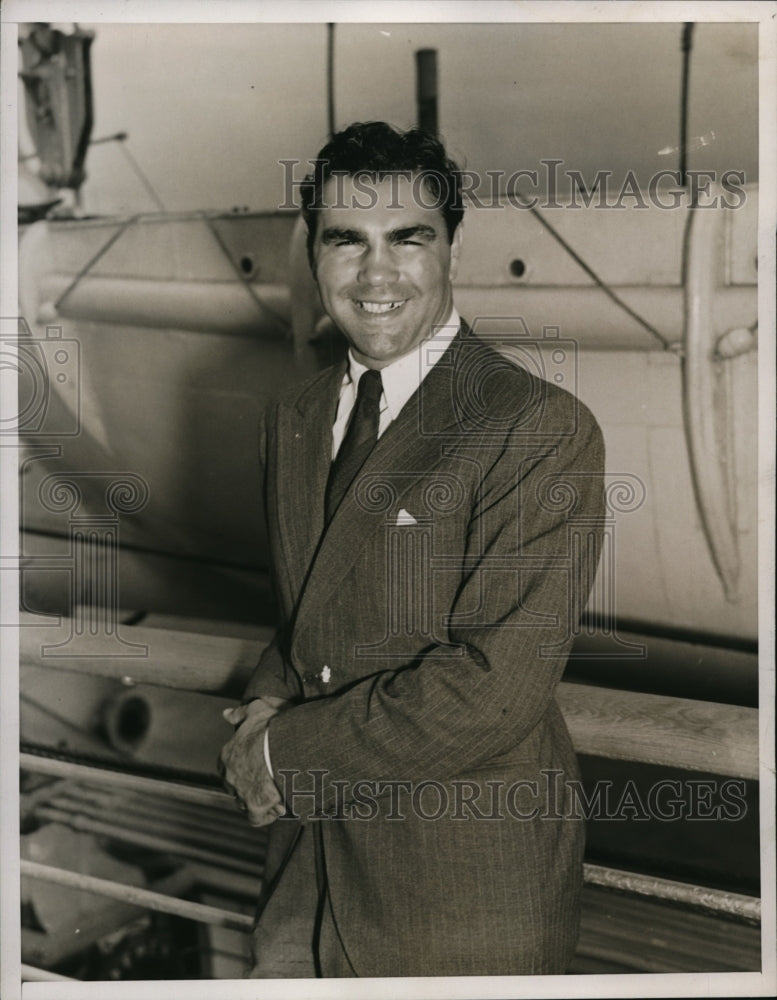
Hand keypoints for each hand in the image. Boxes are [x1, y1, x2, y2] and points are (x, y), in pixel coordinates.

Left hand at [219, 697, 286, 825]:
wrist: (284, 748)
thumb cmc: (270, 728)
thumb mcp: (256, 711)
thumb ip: (240, 713)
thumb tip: (226, 714)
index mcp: (227, 756)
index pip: (227, 767)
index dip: (242, 766)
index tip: (256, 764)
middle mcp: (230, 778)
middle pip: (235, 787)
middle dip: (248, 785)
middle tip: (267, 779)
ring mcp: (241, 794)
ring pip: (245, 803)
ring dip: (257, 801)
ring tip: (276, 793)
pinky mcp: (255, 808)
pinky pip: (256, 818)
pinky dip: (266, 816)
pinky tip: (278, 808)